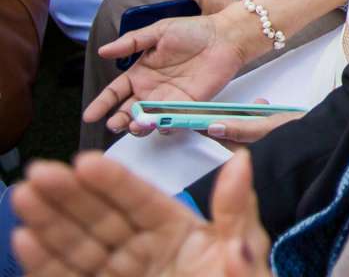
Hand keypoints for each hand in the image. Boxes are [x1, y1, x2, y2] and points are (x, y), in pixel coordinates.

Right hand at [11, 148, 269, 276]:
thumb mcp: (246, 256)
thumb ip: (235, 212)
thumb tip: (241, 161)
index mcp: (177, 231)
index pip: (140, 200)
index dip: (113, 182)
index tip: (86, 162)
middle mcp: (142, 252)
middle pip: (101, 218)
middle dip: (70, 195)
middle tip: (40, 172)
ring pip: (78, 247)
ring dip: (49, 224)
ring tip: (24, 197)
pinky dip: (44, 264)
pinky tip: (25, 241)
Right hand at [85, 9, 250, 136]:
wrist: (226, 36)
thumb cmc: (193, 30)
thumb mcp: (159, 31)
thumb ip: (131, 42)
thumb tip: (103, 50)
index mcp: (140, 72)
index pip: (115, 92)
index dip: (101, 104)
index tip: (89, 116)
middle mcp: (151, 89)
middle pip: (128, 111)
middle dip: (118, 121)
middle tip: (114, 125)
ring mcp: (169, 99)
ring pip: (147, 119)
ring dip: (139, 126)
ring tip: (135, 125)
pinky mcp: (188, 105)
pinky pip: (172, 120)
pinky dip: (165, 126)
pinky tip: (159, 125)